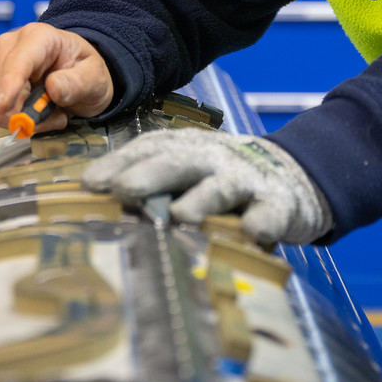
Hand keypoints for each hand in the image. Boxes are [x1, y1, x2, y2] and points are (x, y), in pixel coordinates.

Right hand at [0, 22, 113, 163]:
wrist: (79, 73)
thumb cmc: (85, 70)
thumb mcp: (94, 75)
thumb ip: (77, 82)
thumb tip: (54, 88)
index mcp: (36, 37)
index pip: (16, 61)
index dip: (9, 85)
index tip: (5, 107)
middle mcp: (8, 49)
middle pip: (0, 91)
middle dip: (24, 114)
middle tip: (55, 116)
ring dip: (19, 122)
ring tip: (47, 115)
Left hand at [80, 131, 332, 246]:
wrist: (293, 176)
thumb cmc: (221, 179)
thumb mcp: (186, 172)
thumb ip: (148, 184)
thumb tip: (91, 198)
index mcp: (185, 149)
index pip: (148, 150)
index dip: (118, 163)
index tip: (89, 184)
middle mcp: (212, 159)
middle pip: (179, 163)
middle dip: (150, 175)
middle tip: (123, 190)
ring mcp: (246, 180)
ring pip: (221, 187)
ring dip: (201, 199)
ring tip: (179, 216)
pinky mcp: (279, 204)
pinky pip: (270, 213)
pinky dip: (262, 222)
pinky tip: (251, 233)